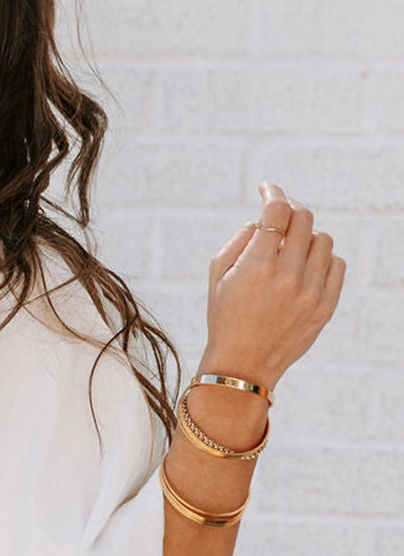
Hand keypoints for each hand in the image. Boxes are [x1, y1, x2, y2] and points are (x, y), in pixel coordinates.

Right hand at [202, 181, 346, 389]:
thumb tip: (266, 218)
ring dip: (307, 238)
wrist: (242, 366)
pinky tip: (305, 268)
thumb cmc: (225, 317)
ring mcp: (311, 293)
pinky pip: (336, 265)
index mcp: (257, 266)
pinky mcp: (326, 307)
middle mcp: (288, 277)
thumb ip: (241, 237)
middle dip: (290, 211)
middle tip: (281, 217)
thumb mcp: (218, 274)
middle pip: (304, 218)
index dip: (273, 192)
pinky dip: (323, 260)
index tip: (267, 189)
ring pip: (323, 240)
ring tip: (290, 251)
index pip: (277, 210)